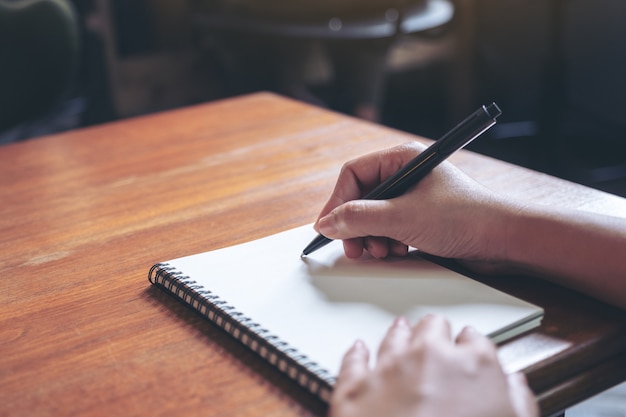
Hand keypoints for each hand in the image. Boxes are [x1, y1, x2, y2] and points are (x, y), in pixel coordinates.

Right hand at [314, 142, 517, 261]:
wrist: (505, 240)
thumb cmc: (464, 217)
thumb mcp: (403, 217)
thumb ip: (360, 219)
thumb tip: (327, 223)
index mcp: (402, 159)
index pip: (354, 175)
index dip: (337, 201)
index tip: (327, 227)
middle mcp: (406, 175)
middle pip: (361, 198)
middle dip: (355, 225)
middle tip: (354, 248)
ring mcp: (413, 198)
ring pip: (374, 216)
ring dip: (371, 237)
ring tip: (381, 251)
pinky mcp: (420, 219)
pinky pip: (389, 229)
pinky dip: (386, 242)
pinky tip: (396, 252)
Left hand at [329, 315, 537, 416]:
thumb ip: (518, 402)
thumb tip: (514, 386)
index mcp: (474, 366)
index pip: (475, 340)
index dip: (472, 347)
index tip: (470, 351)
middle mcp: (429, 357)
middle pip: (432, 328)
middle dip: (436, 334)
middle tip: (437, 341)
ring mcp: (388, 370)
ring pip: (393, 337)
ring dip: (399, 334)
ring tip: (401, 331)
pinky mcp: (354, 389)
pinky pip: (353, 360)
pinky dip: (357, 353)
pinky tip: (360, 349)